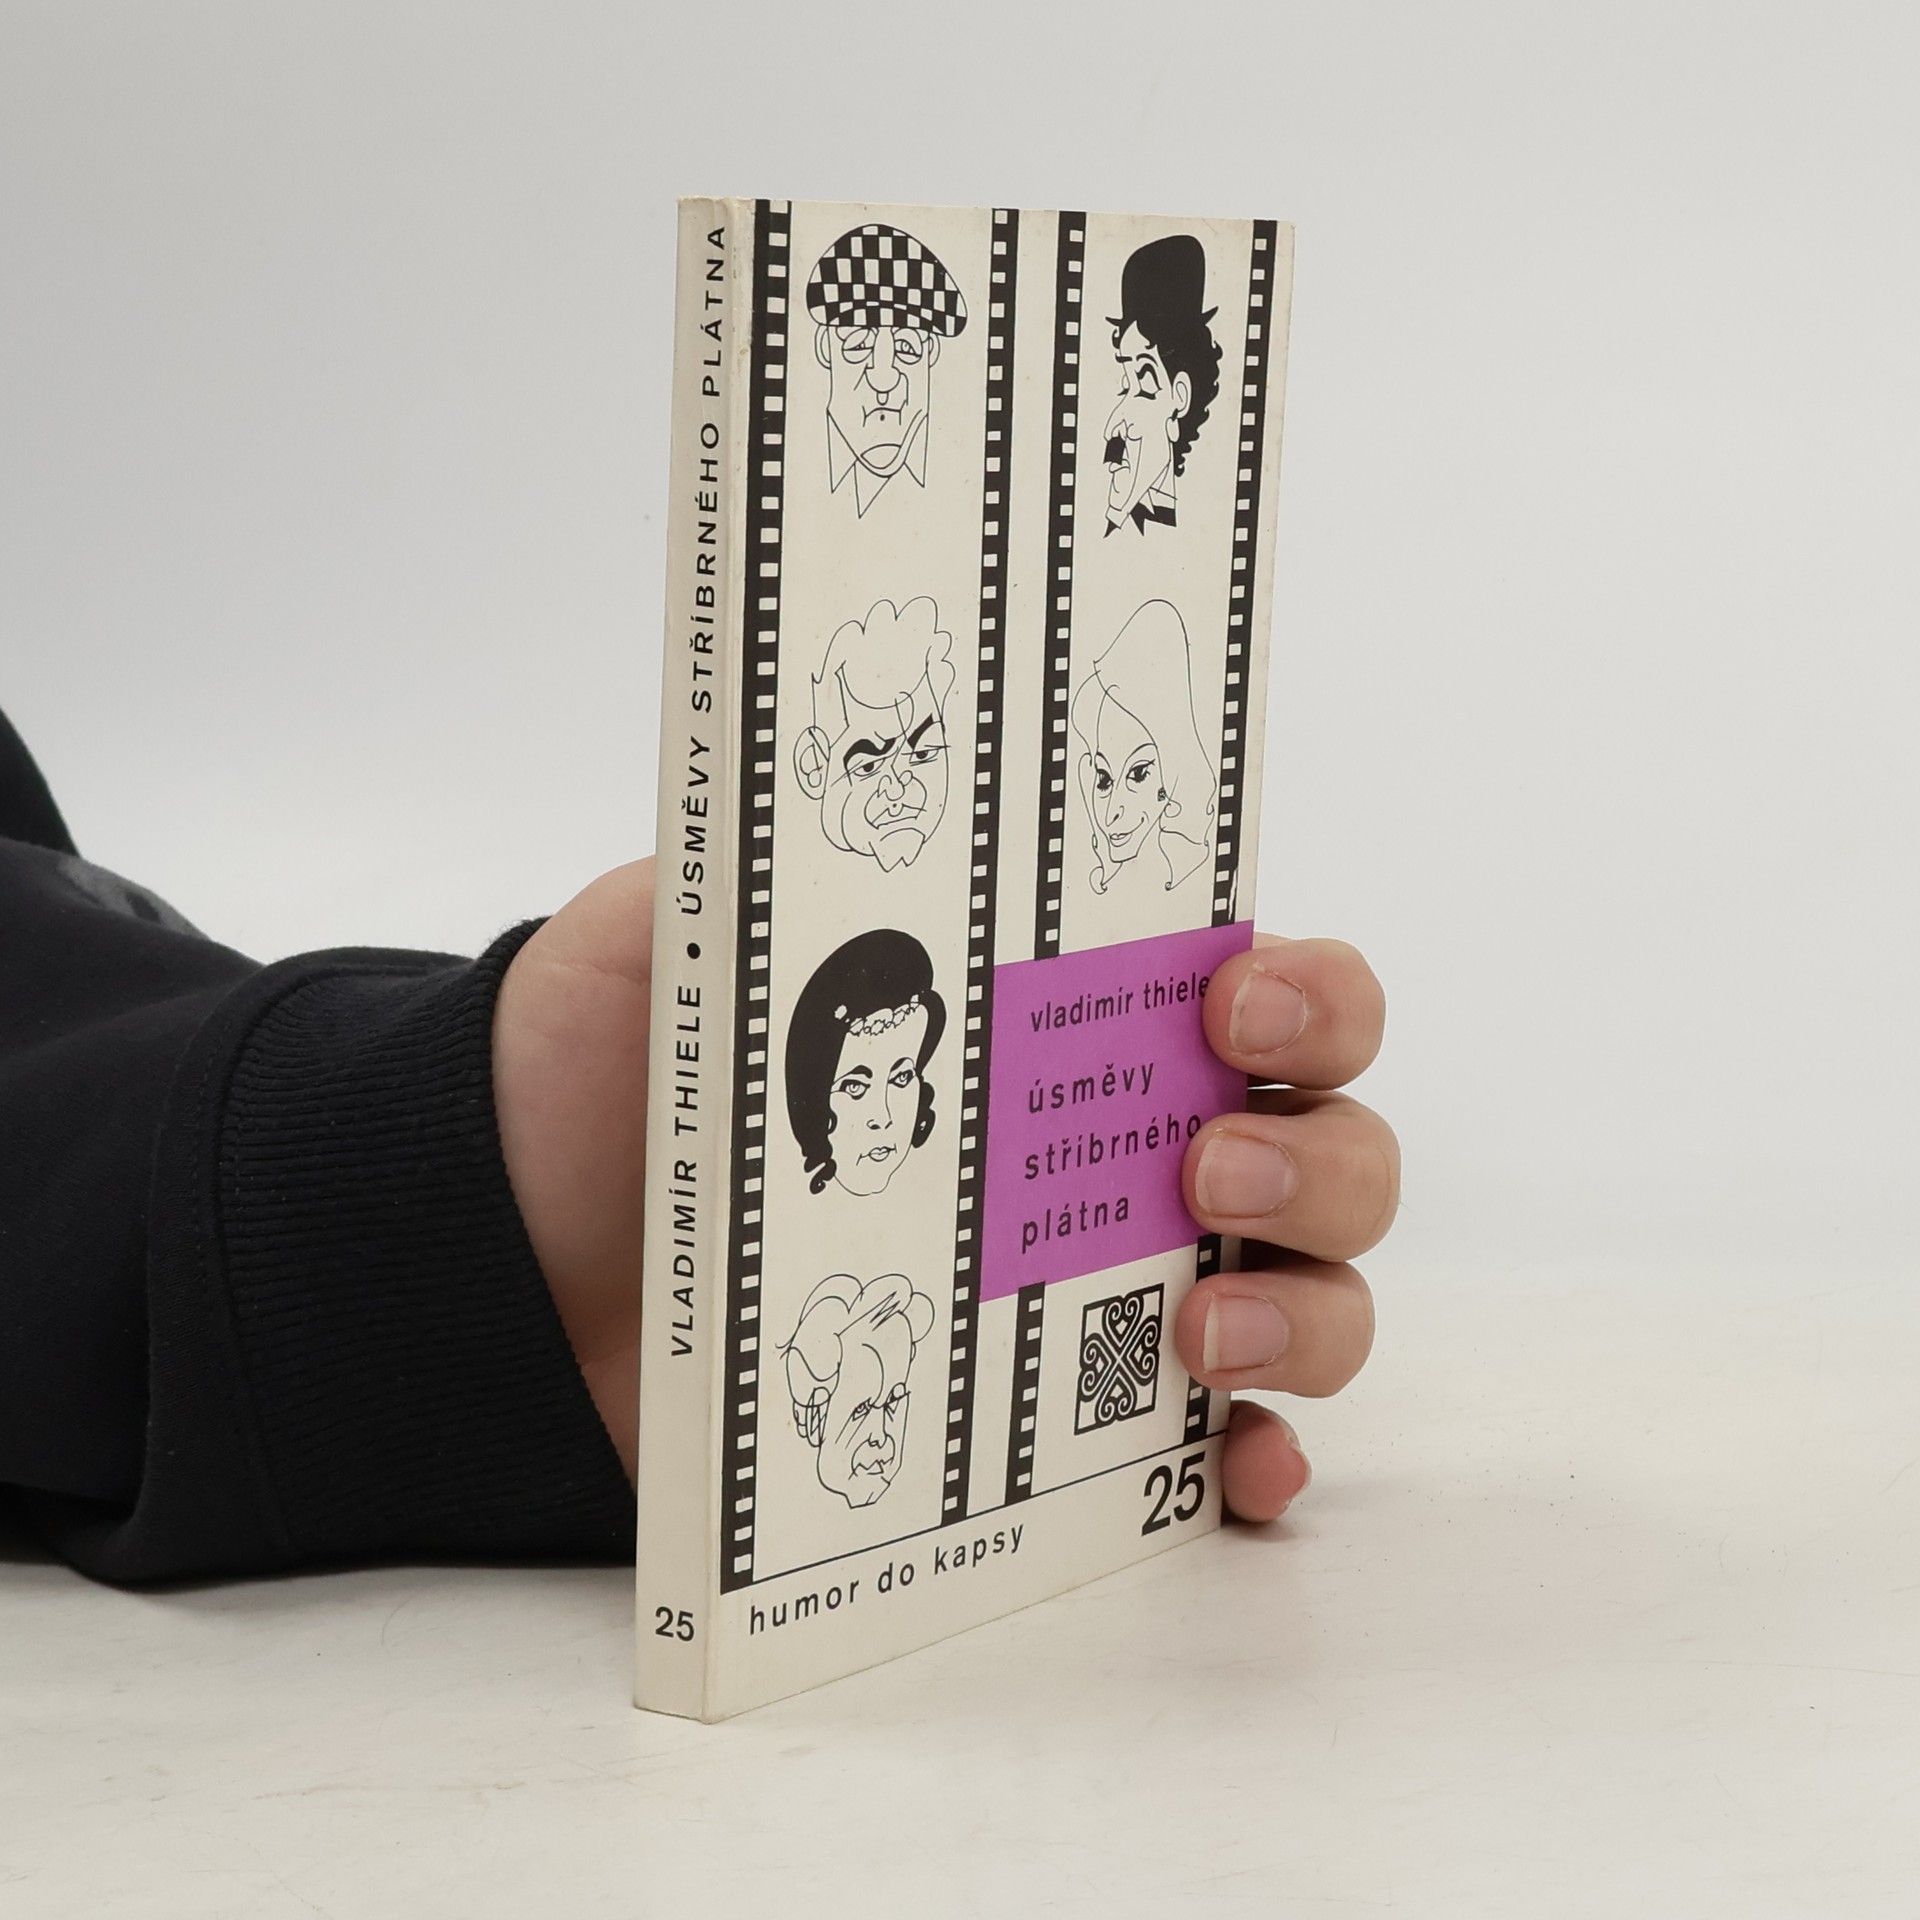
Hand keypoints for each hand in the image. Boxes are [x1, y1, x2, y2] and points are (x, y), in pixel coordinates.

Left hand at [494, 862, 1396, 1520]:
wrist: (516, 1258)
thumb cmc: (614, 1085)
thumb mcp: (672, 937)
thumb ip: (763, 872)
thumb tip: (847, 806)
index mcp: (1069, 1017)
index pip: (1273, 989)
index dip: (1312, 996)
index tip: (1234, 1009)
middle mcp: (1118, 1148)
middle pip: (1331, 1147)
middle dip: (1321, 1161)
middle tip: (1205, 1171)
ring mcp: (1099, 1288)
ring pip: (1312, 1296)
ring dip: (1311, 1313)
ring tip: (1202, 1331)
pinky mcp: (1051, 1425)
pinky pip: (1212, 1452)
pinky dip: (1257, 1457)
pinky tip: (1235, 1460)